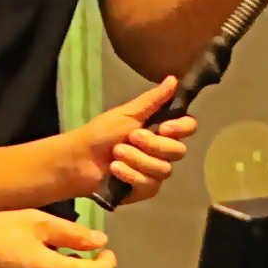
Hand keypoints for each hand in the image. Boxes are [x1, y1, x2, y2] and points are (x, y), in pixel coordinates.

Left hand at [64, 78, 193, 205]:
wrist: (79, 159)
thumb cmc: (101, 133)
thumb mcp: (126, 114)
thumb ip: (152, 100)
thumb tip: (174, 78)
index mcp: (161, 129)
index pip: (188, 127)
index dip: (181, 128)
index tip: (164, 127)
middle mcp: (162, 150)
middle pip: (178, 151)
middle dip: (152, 145)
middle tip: (130, 137)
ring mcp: (156, 171)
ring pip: (164, 169)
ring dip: (137, 160)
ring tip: (116, 154)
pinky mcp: (146, 189)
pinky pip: (150, 184)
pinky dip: (131, 175)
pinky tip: (116, 170)